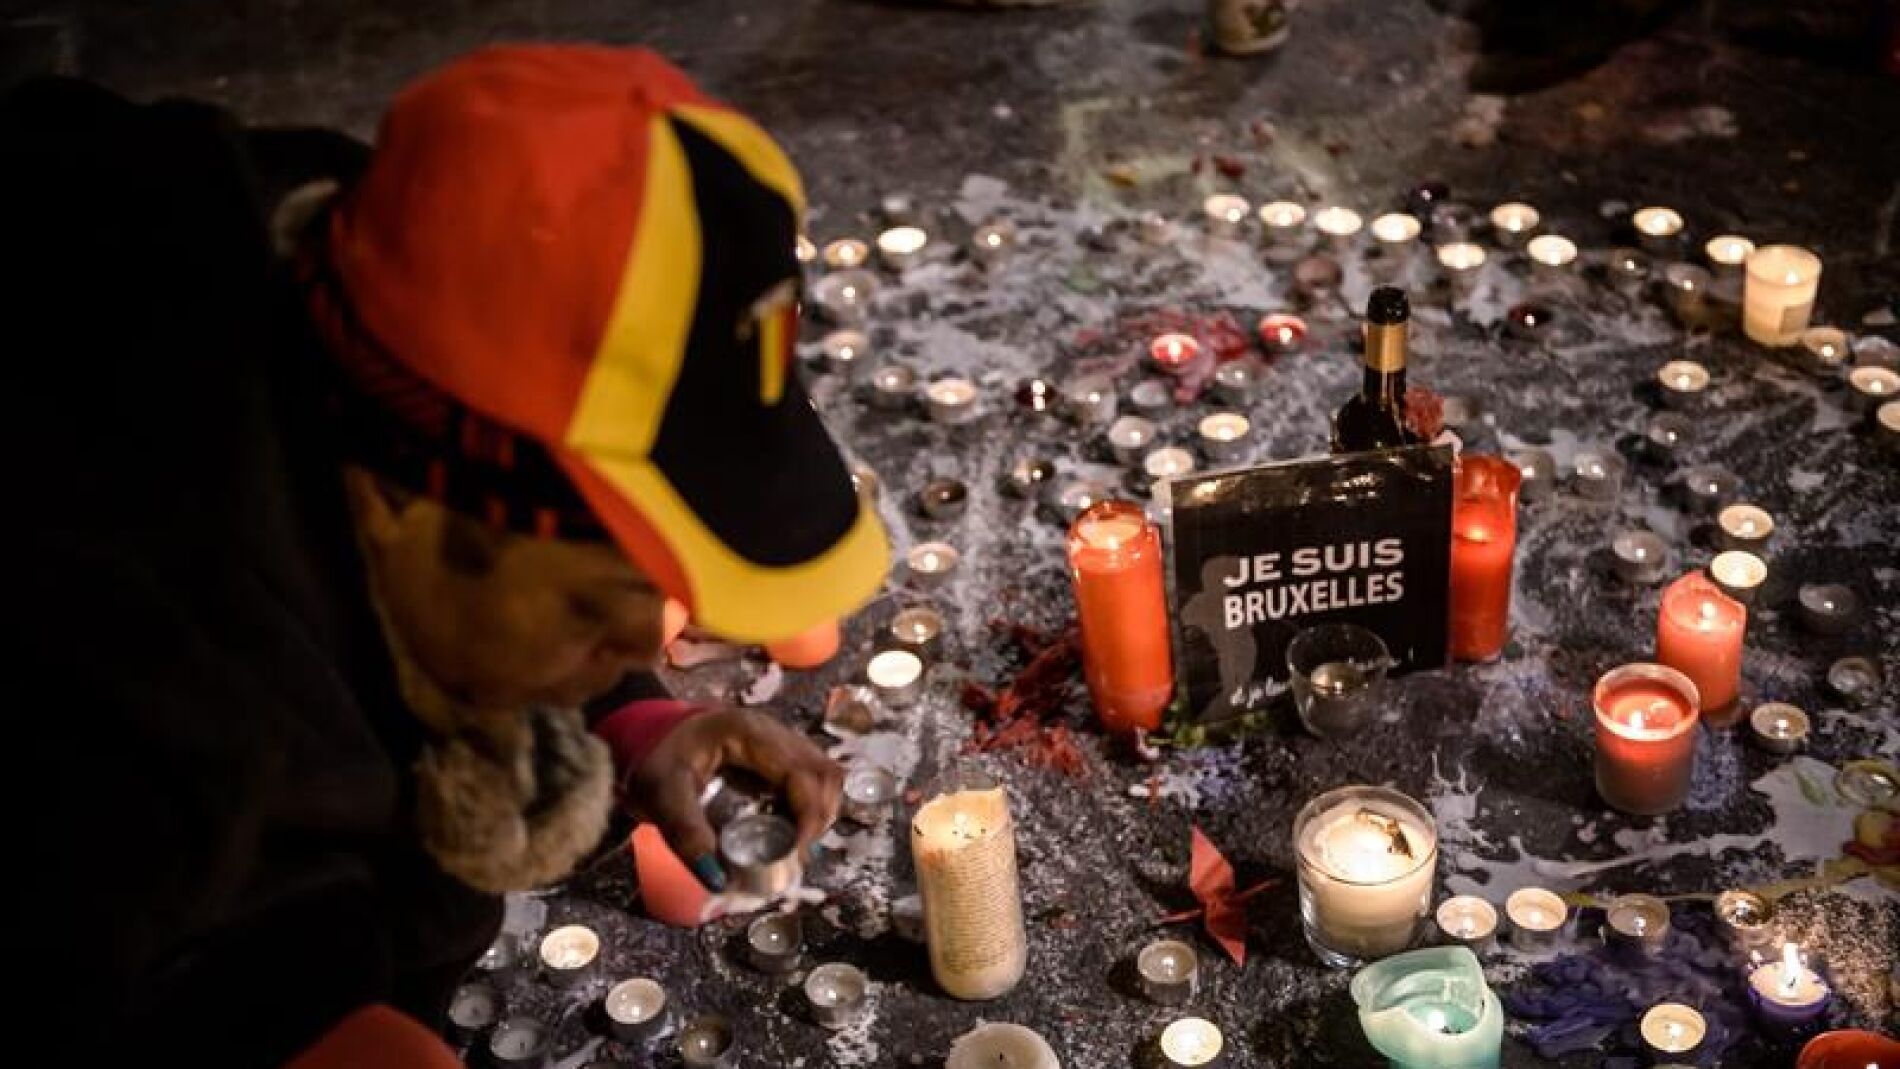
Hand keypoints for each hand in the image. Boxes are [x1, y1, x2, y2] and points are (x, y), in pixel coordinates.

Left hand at [624, 708, 841, 886]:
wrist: (643, 736)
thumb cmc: (653, 760)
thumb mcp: (661, 796)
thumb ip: (687, 834)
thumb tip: (718, 878)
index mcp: (749, 733)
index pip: (802, 773)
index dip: (809, 816)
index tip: (795, 853)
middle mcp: (773, 731)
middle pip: (824, 772)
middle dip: (819, 817)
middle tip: (796, 852)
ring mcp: (778, 740)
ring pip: (824, 775)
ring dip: (818, 812)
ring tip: (794, 844)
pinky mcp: (776, 755)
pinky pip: (809, 778)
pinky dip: (808, 806)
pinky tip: (787, 829)